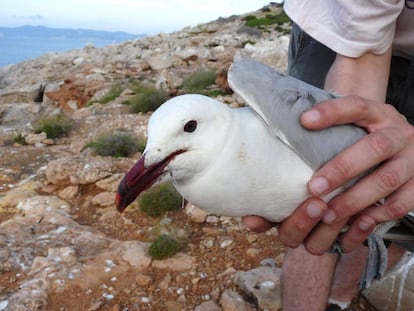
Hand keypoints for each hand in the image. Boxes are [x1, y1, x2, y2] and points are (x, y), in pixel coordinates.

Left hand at [281, 95, 413, 253]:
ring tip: (328, 215)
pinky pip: (402, 203)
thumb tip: (290, 138)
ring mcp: (413, 159)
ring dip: (356, 199)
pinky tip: (356, 224)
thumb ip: (328, 131)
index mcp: (379, 114)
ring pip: (387, 179)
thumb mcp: (353, 125)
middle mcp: (399, 133)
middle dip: (343, 169)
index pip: (356, 106)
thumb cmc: (365, 137)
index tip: (304, 121)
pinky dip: (377, 216)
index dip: (332, 112)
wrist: (403, 142)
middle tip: (314, 188)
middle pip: (375, 148)